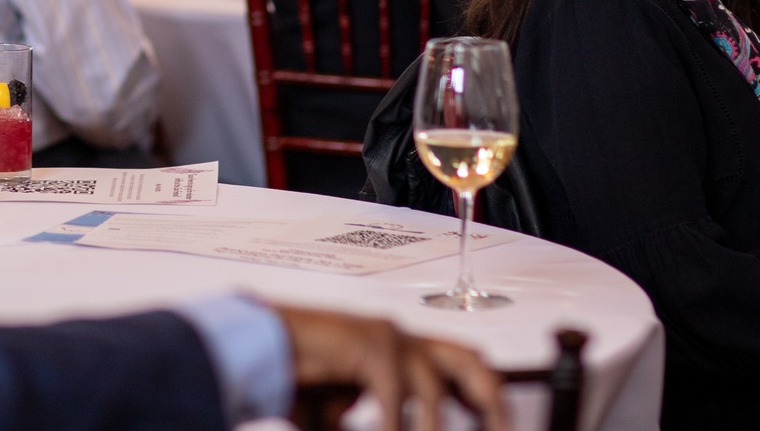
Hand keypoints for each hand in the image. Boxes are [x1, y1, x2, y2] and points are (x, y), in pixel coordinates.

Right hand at [276, 307, 504, 430]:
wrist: (260, 345)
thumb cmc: (296, 375)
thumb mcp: (344, 410)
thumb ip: (377, 424)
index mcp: (401, 348)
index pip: (462, 365)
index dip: (486, 397)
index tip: (499, 424)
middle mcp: (401, 337)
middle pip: (471, 362)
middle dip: (492, 404)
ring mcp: (387, 338)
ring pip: (433, 389)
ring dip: (432, 428)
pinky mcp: (370, 347)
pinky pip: (395, 398)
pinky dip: (394, 425)